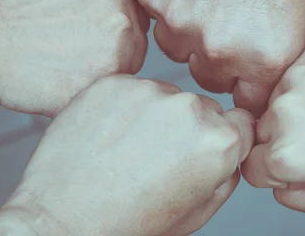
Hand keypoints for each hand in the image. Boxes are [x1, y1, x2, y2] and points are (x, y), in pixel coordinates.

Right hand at [0, 0, 148, 115]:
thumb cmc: (9, 6)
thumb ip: (104, 2)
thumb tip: (125, 26)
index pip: (135, 18)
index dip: (111, 32)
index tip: (83, 37)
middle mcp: (122, 18)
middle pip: (134, 49)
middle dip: (110, 56)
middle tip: (67, 56)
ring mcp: (112, 55)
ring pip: (121, 77)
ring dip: (97, 79)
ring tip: (56, 68)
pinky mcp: (94, 89)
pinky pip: (99, 99)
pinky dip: (78, 98)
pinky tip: (50, 84)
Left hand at [0, 75, 254, 235]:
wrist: (63, 219)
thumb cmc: (127, 222)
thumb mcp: (197, 212)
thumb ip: (226, 174)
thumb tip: (231, 147)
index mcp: (219, 142)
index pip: (241, 122)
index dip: (223, 139)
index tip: (200, 151)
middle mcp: (188, 108)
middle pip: (202, 107)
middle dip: (187, 128)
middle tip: (156, 157)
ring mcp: (148, 90)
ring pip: (165, 95)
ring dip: (154, 115)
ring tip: (127, 149)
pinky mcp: (113, 82)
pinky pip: (131, 89)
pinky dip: (123, 107)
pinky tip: (108, 136)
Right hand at [131, 0, 304, 115]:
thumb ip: (284, 58)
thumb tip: (260, 85)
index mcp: (264, 58)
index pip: (246, 104)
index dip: (244, 85)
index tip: (242, 70)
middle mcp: (218, 47)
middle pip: (206, 78)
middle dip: (217, 57)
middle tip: (227, 16)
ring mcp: (177, 18)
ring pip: (174, 47)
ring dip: (187, 27)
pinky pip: (152, 11)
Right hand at [241, 44, 304, 220]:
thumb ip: (293, 198)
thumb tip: (274, 180)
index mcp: (285, 155)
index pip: (251, 165)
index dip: (274, 171)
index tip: (300, 164)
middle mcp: (282, 114)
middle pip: (260, 131)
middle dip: (282, 139)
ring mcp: (296, 79)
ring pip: (275, 100)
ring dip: (293, 109)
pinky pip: (294, 75)